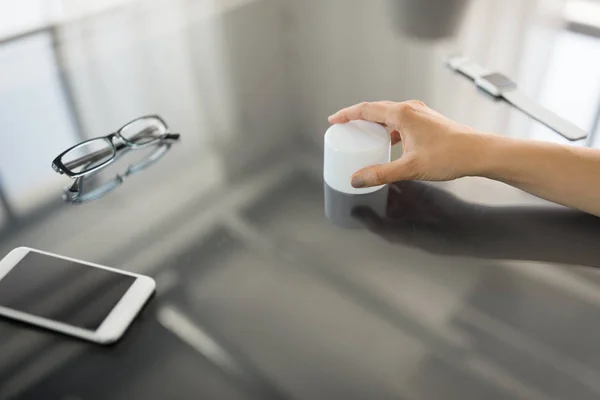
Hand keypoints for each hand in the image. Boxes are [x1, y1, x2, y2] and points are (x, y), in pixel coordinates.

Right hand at [328, 100, 486, 187]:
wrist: (479, 153)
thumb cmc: (450, 155)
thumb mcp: (409, 168)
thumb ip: (380, 174)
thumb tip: (357, 178)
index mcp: (402, 114)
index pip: (366, 109)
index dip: (346, 114)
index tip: (334, 120)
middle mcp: (410, 109)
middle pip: (376, 110)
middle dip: (358, 119)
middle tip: (344, 130)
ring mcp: (420, 114)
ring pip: (389, 116)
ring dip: (374, 125)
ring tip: (363, 137)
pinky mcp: (427, 122)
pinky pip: (400, 122)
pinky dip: (388, 130)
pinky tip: (389, 144)